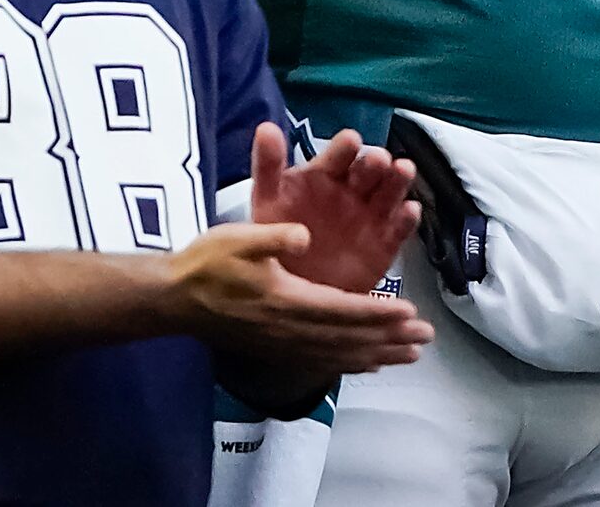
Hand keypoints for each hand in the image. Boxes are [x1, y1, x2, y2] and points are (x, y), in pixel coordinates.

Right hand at [162, 222, 430, 373]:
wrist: (174, 299)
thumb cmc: (207, 263)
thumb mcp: (239, 237)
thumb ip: (274, 237)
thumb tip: (304, 235)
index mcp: (287, 300)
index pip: (343, 310)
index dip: (378, 313)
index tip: (410, 313)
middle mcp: (290, 330)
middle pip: (349, 339)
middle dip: (390, 338)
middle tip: (425, 338)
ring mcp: (283, 344)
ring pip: (339, 355)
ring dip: (378, 355)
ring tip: (410, 356)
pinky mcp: (277, 349)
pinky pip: (323, 362)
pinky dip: (351, 364)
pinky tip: (369, 365)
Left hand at [249, 123, 417, 294]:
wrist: (295, 290)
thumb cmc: (280, 238)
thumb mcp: (268, 200)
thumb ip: (268, 166)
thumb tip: (266, 128)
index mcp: (326, 174)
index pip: (340, 153)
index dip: (346, 146)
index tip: (350, 141)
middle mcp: (352, 189)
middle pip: (370, 168)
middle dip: (375, 162)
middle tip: (377, 160)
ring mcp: (371, 214)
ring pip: (391, 190)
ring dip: (398, 179)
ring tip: (402, 171)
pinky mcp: (386, 241)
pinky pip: (400, 227)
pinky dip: (406, 219)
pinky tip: (408, 211)